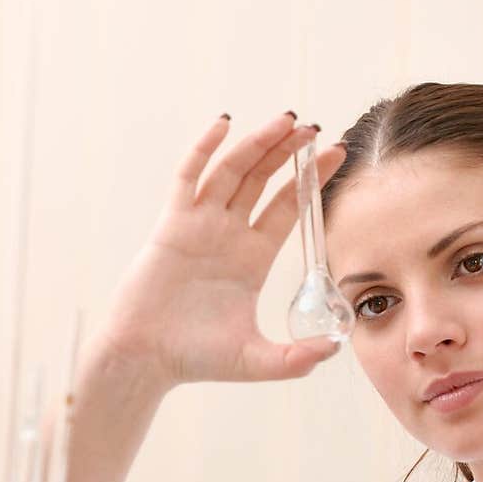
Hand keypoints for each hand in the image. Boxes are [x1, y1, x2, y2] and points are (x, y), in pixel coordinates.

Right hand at [95, 112, 347, 388]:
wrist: (146, 359)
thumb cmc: (196, 360)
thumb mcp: (258, 361)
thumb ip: (297, 358)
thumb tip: (336, 348)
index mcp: (252, 259)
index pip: (287, 207)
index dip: (310, 180)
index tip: (335, 154)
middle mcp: (228, 236)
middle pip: (263, 180)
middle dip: (288, 152)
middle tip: (314, 127)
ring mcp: (199, 226)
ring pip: (232, 171)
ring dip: (257, 144)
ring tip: (287, 120)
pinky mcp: (171, 223)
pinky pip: (189, 177)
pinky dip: (204, 149)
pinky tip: (224, 125)